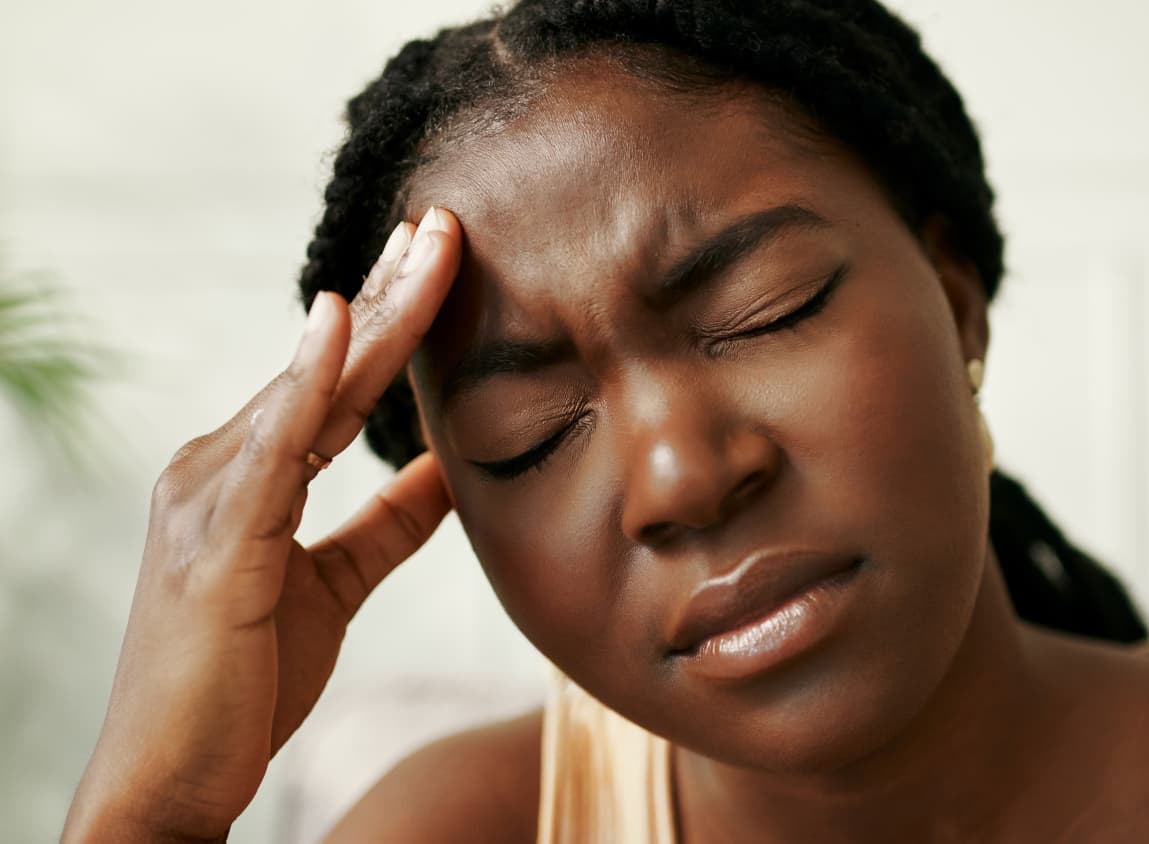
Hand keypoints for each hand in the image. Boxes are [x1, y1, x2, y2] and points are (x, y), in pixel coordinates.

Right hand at [63, 208, 463, 841]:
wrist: (173, 778)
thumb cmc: (244, 680)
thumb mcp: (336, 583)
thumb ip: (389, 523)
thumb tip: (450, 467)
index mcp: (246, 475)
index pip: (333, 381)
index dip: (387, 318)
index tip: (439, 260)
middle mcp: (216, 467)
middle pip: (324, 365)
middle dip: (389, 291)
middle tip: (444, 222)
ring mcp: (208, 498)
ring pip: (308, 388)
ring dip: (374, 314)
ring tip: (426, 246)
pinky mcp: (216, 542)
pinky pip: (271, 448)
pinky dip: (306, 381)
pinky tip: (338, 321)